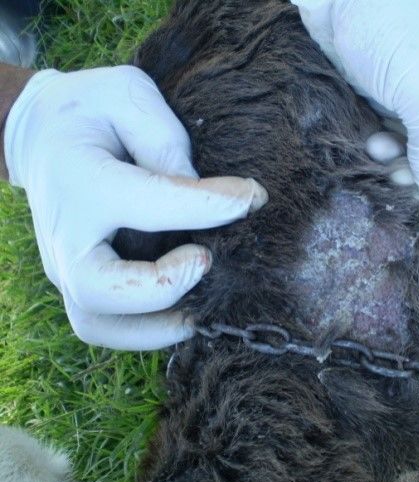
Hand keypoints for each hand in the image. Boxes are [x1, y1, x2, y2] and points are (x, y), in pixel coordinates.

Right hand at [4, 66, 267, 349]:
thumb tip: (206, 197)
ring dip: (156, 325)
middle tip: (207, 259)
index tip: (255, 197)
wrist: (43, 135)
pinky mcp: (76, 283)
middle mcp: (65, 233)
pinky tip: (184, 311)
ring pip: (100, 324)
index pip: (151, 202)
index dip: (211, 205)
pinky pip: (105, 327)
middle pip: (104, 289)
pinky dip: (145, 330)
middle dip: (165, 285)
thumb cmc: (92, 111)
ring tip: (202, 307)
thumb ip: (164, 139)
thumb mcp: (128, 94)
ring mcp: (64, 265)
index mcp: (80, 178)